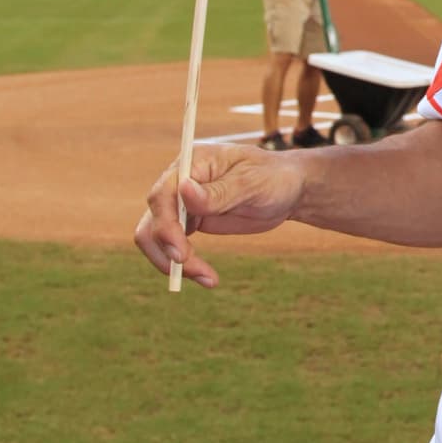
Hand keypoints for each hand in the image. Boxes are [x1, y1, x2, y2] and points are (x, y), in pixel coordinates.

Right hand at [134, 143, 306, 287]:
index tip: (181, 253)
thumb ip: (219, 191)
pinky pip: (173, 245)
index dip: (165, 226)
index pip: (163, 195)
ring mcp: (182, 202)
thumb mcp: (252, 183)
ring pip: (157, 237)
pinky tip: (207, 277)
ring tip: (208, 279)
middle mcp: (179, 181)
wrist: (287, 189)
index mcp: (192, 162)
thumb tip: (183, 190)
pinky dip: (185, 264)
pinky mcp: (189, 221)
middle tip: (196, 272)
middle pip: (153, 220)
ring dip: (174, 263)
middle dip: (167, 250)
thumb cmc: (273, 177)